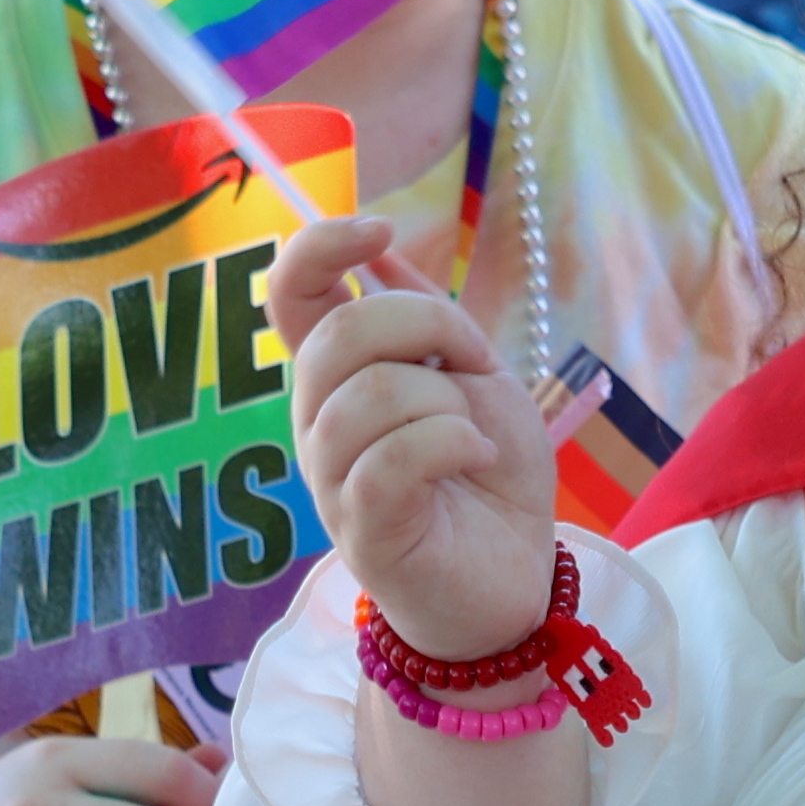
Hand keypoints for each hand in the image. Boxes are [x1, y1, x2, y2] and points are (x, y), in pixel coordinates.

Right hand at [273, 207, 559, 667]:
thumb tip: (380, 244)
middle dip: (424, 326)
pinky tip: (474, 458)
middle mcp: (317, 423)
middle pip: (337, 335)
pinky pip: (389, 460)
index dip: (318, 246)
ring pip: (367, 397)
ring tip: (471, 434)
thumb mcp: (474, 375)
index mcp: (338, 378)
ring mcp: (332, 479)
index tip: (375, 230)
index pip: (288, 294)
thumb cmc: (488, 477)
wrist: (516, 575)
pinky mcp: (361, 530)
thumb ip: (427, 315)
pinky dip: (449, 444)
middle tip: (471, 364)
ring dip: (442, 401)